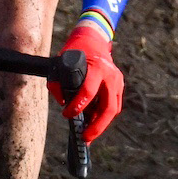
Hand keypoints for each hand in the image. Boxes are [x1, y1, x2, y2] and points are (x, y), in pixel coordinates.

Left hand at [51, 24, 124, 141]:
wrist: (94, 40)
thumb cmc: (76, 51)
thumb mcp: (62, 61)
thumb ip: (58, 82)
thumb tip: (62, 102)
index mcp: (98, 68)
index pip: (89, 91)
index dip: (77, 106)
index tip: (67, 114)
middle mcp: (111, 76)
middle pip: (108, 108)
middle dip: (97, 126)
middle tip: (85, 138)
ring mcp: (118, 82)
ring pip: (112, 110)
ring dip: (100, 124)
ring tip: (88, 134)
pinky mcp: (119, 87)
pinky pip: (113, 106)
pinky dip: (103, 116)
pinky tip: (93, 123)